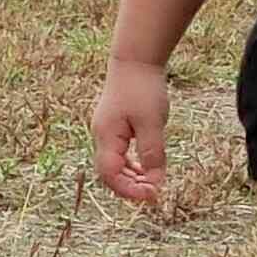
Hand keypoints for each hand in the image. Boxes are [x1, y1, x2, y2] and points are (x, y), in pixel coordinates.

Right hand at [90, 58, 170, 205]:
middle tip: (155, 193)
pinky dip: (131, 164)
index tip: (152, 195)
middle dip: (130, 186)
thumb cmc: (142, 89)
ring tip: (152, 182)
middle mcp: (101, 136)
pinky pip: (118, 153)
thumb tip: (154, 182)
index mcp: (106, 136)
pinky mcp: (113, 126)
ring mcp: (105, 131)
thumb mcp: (152, 124)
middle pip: (109, 173)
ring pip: (113, 164)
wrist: (134, 60)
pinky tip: (146, 166)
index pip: (110, 175)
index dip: (128, 190)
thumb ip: (152, 154)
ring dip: (131, 177)